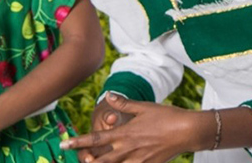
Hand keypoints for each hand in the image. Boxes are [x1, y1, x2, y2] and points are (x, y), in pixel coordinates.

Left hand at [62, 94, 213, 162]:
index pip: (95, 139)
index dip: (78, 142)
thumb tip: (108, 95)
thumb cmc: (166, 116)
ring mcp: (137, 160)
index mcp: (125, 133)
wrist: (188, 131)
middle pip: (100, 160)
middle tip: (76, 160)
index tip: (64, 144)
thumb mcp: (143, 107)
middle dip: (85, 160)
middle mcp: (128, 149)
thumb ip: (123, 104)